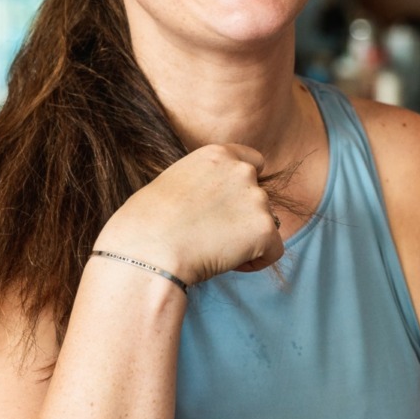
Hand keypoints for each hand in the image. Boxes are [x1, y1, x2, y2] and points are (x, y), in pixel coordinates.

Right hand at [95, 143, 283, 284]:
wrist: (149, 250)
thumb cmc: (146, 224)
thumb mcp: (173, 184)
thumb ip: (203, 184)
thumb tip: (210, 203)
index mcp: (217, 155)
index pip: (253, 163)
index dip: (243, 189)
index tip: (227, 209)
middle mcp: (242, 171)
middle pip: (259, 199)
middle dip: (242, 219)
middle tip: (211, 237)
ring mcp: (257, 199)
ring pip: (266, 225)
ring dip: (247, 240)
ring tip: (213, 251)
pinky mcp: (265, 229)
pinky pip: (274, 251)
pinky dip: (255, 262)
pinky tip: (227, 264)